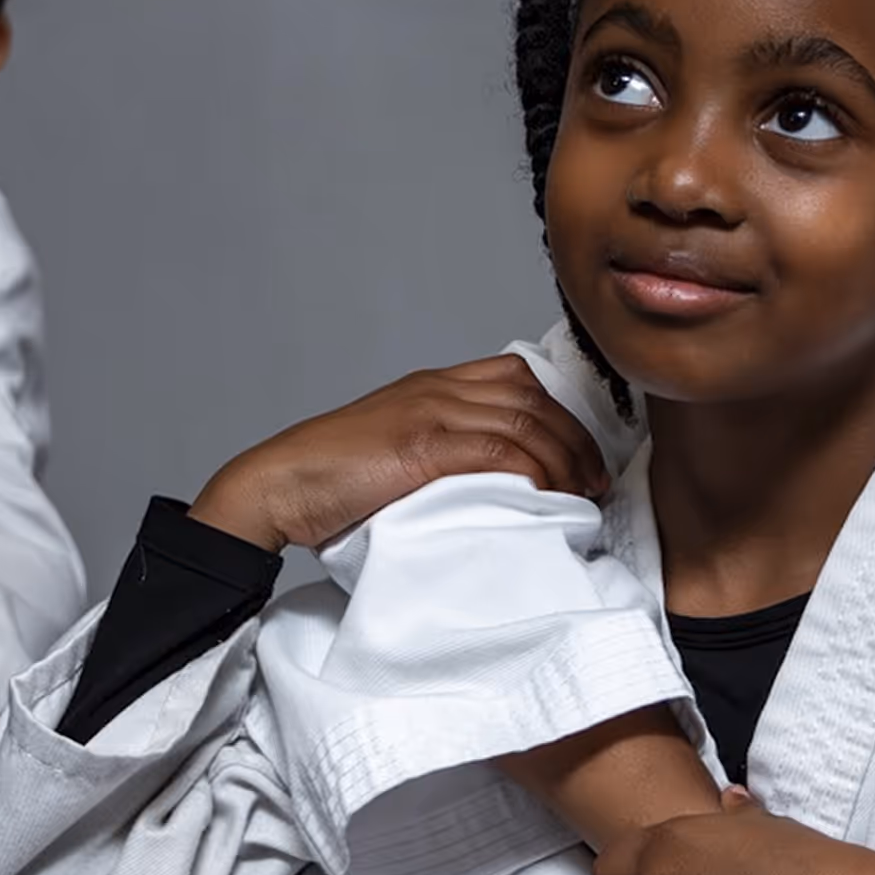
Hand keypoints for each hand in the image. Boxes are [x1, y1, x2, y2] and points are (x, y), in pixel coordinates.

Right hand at [187, 354, 607, 550]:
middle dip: (575, 438)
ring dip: (564, 459)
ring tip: (581, 494)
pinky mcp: (422, 444)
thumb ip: (437, 452)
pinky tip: (546, 496)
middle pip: (530, 397)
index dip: (560, 413)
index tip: (581, 454)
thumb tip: (489, 484)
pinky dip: (533, 471)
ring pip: (524, 421)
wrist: (279, 485)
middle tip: (595, 480)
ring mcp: (429, 412)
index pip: (515, 378)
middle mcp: (435, 388)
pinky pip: (500, 449)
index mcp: (430, 385)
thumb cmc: (329, 480)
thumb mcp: (393, 452)